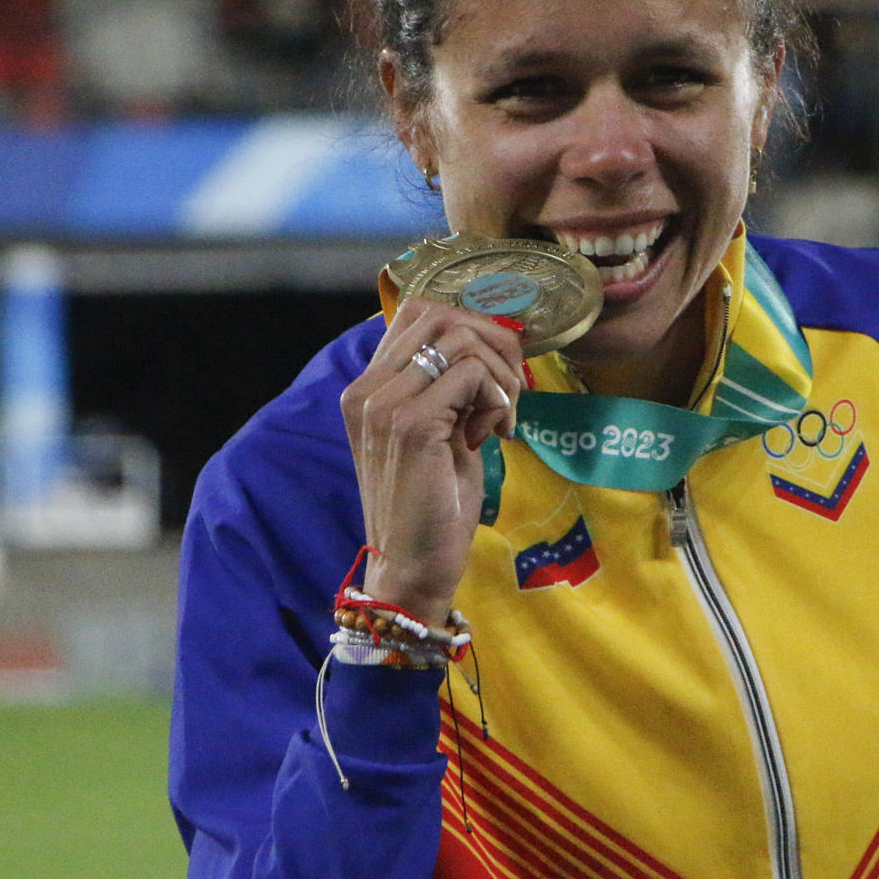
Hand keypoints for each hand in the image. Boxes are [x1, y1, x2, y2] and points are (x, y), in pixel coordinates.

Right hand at [339, 299, 524, 625]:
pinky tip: (494, 436)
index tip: (495, 374)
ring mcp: (385, 403)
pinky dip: (498, 398)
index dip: (473, 328)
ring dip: (500, 374)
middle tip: (510, 392)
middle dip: (495, 344)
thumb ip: (450, 387)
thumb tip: (496, 341)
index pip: (420, 312)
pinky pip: (472, 373)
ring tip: (501, 419)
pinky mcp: (411, 423)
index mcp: (368, 387)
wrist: (413, 566)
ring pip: (462, 337)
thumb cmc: (434, 503)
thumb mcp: (441, 431)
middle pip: (443, 314)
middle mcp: (367, 388)